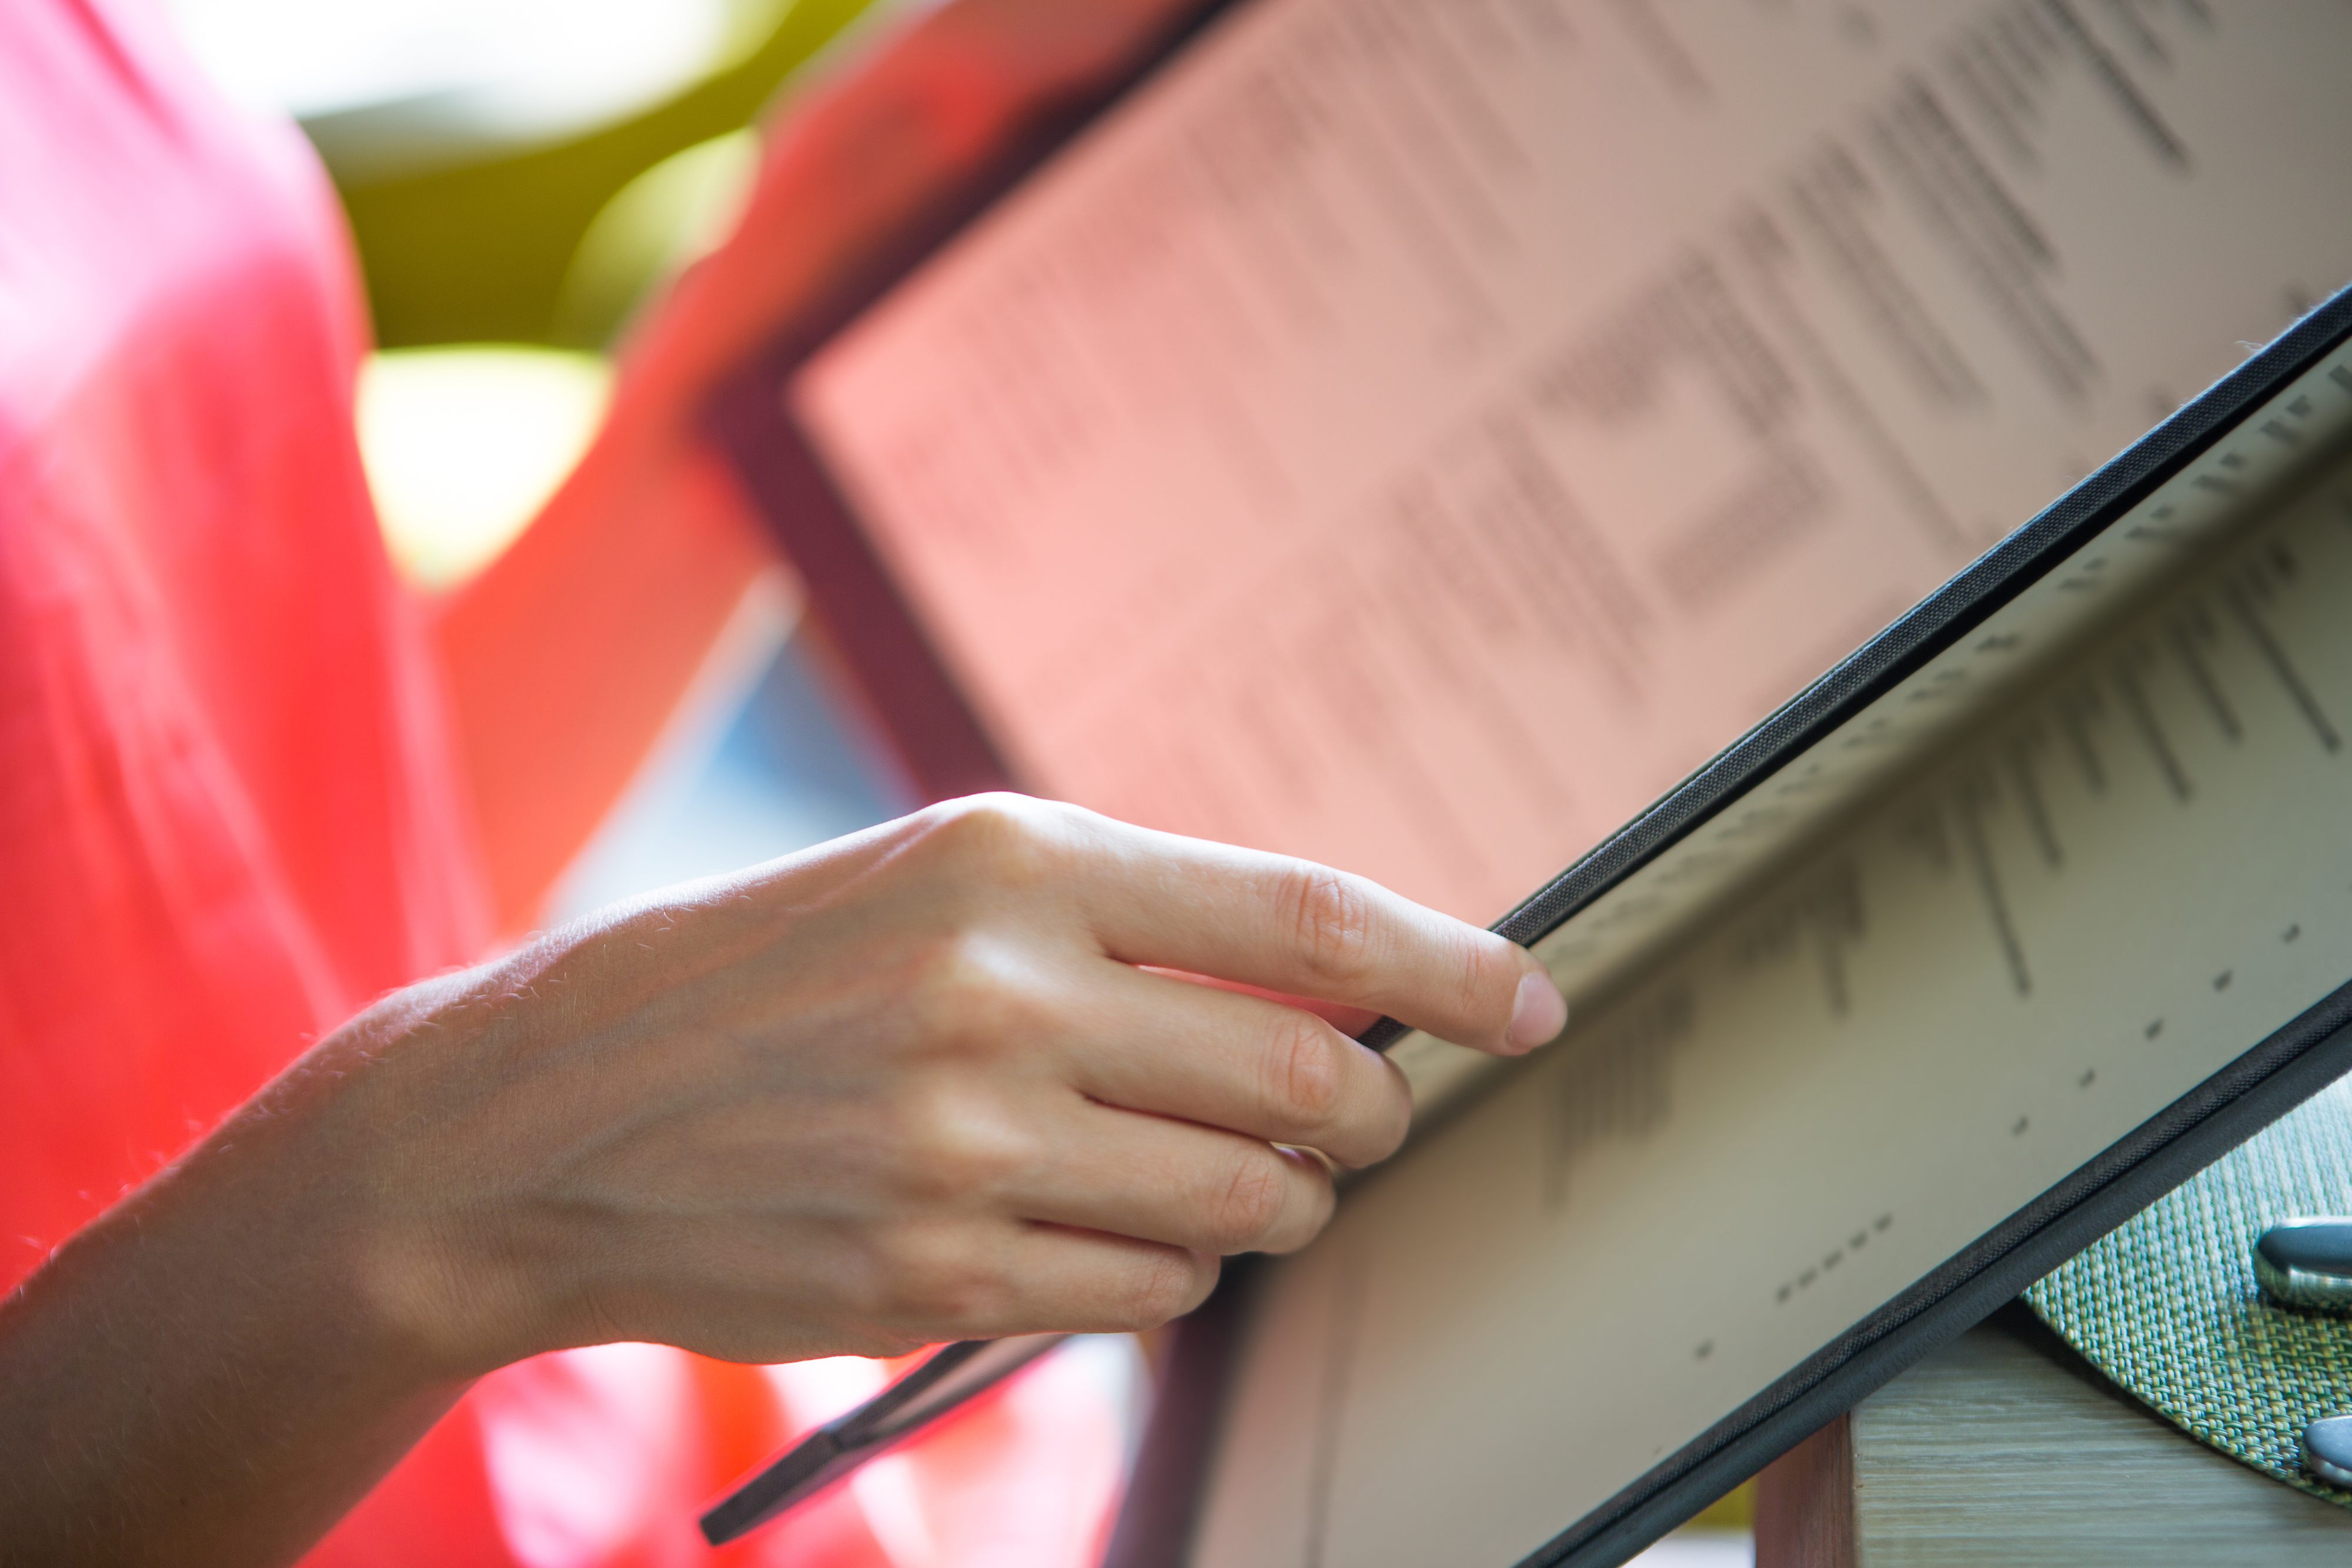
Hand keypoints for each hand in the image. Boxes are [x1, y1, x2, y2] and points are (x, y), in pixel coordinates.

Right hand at [309, 795, 1566, 1373]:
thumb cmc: (761, 977)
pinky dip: (1167, 1277)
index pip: (1304, 920)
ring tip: (1222, 1179)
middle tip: (1358, 1117)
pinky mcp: (932, 1271)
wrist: (539, 1114)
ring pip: (1241, 1207)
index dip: (1450, 968)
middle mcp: (1000, 989)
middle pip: (1304, 1081)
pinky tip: (1108, 1236)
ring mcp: (964, 1143)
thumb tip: (1334, 990)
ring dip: (1272, 1206)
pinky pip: (1146, 1297)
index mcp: (1012, 856)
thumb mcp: (935, 880)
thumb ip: (1129, 921)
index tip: (1530, 1002)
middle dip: (1366, 1114)